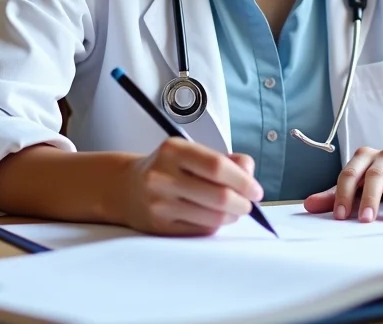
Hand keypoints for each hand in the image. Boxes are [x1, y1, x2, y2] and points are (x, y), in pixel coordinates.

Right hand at [119, 137, 263, 235]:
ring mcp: (159, 204)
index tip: (256, 190)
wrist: (126, 188)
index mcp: (173, 151)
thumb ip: (224, 160)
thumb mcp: (191, 153)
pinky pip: (200, 231)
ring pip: (213, 218)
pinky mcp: (159, 227)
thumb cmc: (168, 169)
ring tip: (233, 211)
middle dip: (243, 203)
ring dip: (232, 216)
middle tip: (248, 204)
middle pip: (218, 196)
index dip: (243, 181)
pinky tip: (213, 218)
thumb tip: (249, 172)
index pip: (217, 166)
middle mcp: (162, 176)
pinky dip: (215, 226)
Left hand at [303, 145, 382, 221]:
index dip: (343, 194)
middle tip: (364, 220)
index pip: (350, 174)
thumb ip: (334, 195)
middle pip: (374, 175)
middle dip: (368, 198)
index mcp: (363, 157)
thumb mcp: (358, 183)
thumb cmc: (382, 177)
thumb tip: (308, 206)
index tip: (340, 216)